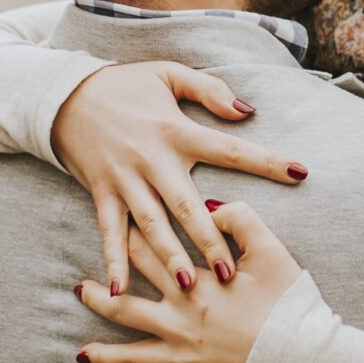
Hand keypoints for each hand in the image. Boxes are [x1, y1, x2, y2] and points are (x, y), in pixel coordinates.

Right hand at [50, 62, 307, 298]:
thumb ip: (209, 90)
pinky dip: (114, 261)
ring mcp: (125, 180)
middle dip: (209, 238)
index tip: (299, 172)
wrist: (63, 94)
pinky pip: (110, 231)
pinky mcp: (102, 193)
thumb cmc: (124, 85)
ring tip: (190, 287)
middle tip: (230, 272)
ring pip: (151, 225)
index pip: (229, 148)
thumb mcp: (168, 73)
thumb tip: (247, 110)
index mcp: (176, 130)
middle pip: (186, 204)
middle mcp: (152, 159)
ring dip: (169, 257)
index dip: (265, 160)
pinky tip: (119, 289)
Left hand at [75, 202, 304, 362]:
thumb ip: (240, 219)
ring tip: (81, 351)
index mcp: (194, 285)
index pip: (150, 257)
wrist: (302, 354)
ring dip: (103, 351)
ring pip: (130, 354)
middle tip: (80, 289)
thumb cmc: (288, 302)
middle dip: (101, 294)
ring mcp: (183, 354)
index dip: (130, 242)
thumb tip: (210, 206)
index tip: (115, 233)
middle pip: (126, 304)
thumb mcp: (269, 250)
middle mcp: (179, 320)